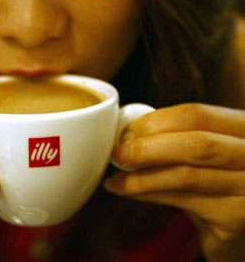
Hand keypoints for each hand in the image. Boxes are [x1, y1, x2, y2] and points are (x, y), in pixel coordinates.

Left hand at [106, 103, 244, 261]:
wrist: (241, 233)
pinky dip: (149, 195)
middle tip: (118, 155)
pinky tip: (130, 193)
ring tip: (116, 180)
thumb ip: (176, 140)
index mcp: (244, 128)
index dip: (155, 122)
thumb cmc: (216, 188)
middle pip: (195, 142)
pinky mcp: (238, 216)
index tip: (126, 133)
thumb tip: (126, 134)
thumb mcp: (203, 157)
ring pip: (186, 174)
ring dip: (141, 177)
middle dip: (147, 148)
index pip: (197, 115)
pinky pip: (184, 200)